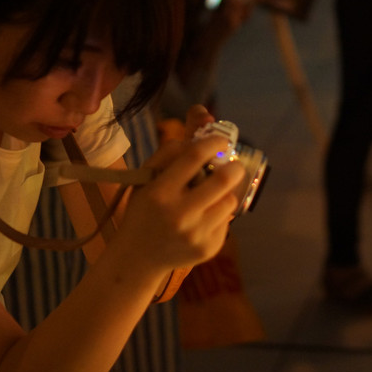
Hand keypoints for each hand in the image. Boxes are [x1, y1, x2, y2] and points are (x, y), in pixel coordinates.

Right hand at [118, 117, 243, 271]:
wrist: (137, 258)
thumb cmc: (143, 209)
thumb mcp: (147, 178)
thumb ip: (173, 148)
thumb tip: (204, 113)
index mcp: (159, 192)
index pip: (194, 156)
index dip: (213, 142)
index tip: (221, 140)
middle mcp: (178, 214)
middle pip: (222, 179)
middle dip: (233, 166)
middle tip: (232, 164)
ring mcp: (195, 234)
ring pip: (229, 200)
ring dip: (225, 192)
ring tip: (212, 194)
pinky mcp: (208, 249)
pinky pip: (226, 221)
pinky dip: (219, 213)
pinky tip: (202, 218)